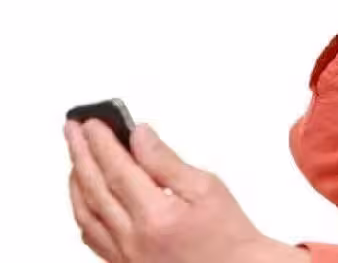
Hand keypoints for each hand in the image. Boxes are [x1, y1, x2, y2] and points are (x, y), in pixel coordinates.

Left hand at [64, 119, 309, 262]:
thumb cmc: (228, 234)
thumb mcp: (206, 187)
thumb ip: (166, 161)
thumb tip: (139, 135)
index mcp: (157, 216)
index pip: (118, 169)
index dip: (102, 142)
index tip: (93, 122)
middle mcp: (134, 240)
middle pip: (94, 188)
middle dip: (81, 153)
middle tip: (75, 129)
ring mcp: (124, 256)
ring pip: (86, 213)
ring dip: (77, 180)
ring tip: (77, 154)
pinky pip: (90, 236)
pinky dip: (82, 209)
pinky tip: (85, 194)